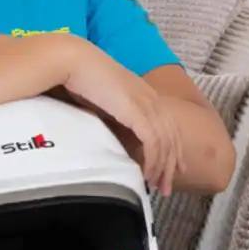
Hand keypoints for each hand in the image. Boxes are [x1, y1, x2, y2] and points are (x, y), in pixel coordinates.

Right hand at [61, 43, 184, 195]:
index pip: (168, 127)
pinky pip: (153, 141)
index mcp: (146, 95)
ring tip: (157, 187)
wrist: (76, 61)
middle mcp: (152, 100)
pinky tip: (147, 173)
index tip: (171, 169)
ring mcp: (147, 105)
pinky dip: (153, 160)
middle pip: (171, 138)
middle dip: (171, 165)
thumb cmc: (83, 79)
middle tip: (167, 188)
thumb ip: (115, 115)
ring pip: (165, 143)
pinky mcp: (138, 112)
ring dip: (162, 168)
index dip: (172, 150)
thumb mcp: (105, 100)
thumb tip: (113, 135)